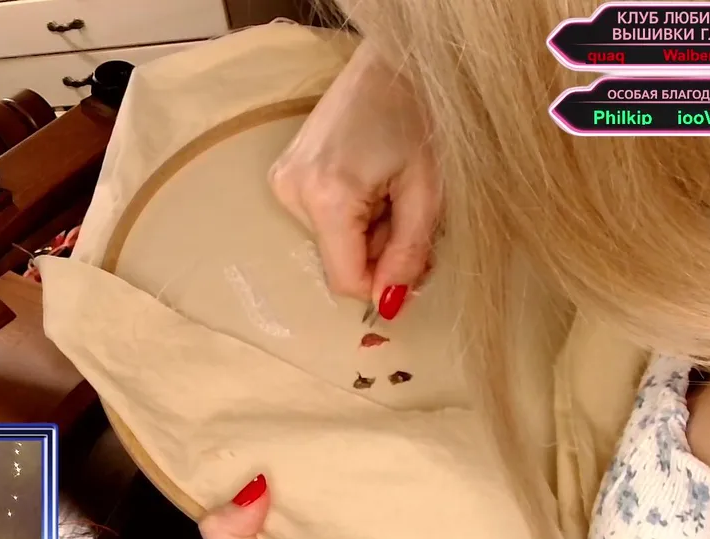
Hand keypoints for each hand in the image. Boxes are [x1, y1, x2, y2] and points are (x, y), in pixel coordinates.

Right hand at [269, 39, 441, 318]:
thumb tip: (389, 305)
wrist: (391, 63)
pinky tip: (368, 181)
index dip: (382, 285)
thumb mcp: (426, 191)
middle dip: (378, 250)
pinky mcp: (283, 174)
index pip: (345, 280)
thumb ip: (409, 254)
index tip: (414, 268)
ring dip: (367, 231)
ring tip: (388, 189)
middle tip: (407, 211)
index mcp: (327, 197)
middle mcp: (293, 192)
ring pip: (331, 241)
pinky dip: (350, 214)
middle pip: (338, 259)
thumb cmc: (417, 117)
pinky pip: (320, 219)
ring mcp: (282, 181)